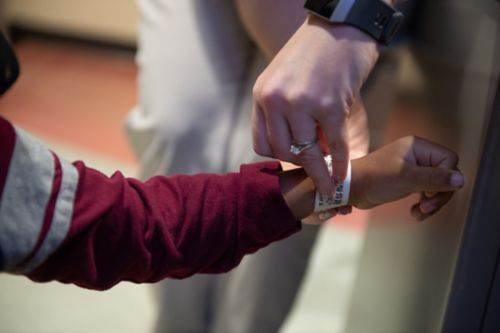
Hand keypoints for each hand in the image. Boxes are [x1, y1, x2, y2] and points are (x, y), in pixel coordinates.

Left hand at [252, 15, 378, 196]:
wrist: (343, 24)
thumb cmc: (316, 52)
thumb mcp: (286, 78)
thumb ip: (284, 111)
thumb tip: (301, 149)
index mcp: (263, 94)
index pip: (262, 143)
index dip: (280, 157)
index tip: (295, 162)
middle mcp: (276, 99)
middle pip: (283, 151)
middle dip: (301, 165)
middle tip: (316, 172)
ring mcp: (302, 103)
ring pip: (307, 153)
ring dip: (320, 173)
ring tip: (329, 185)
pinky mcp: (330, 105)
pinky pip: (335, 145)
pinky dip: (340, 164)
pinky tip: (344, 174)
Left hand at [349, 136, 464, 220]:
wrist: (350, 189)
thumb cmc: (373, 179)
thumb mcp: (406, 178)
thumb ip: (435, 178)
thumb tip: (460, 179)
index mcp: (417, 147)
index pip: (449, 160)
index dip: (446, 179)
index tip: (431, 194)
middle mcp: (417, 155)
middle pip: (445, 174)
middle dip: (439, 194)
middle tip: (427, 207)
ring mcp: (412, 168)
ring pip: (437, 186)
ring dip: (432, 202)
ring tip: (420, 212)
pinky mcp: (407, 181)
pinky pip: (426, 192)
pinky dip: (424, 204)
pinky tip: (415, 212)